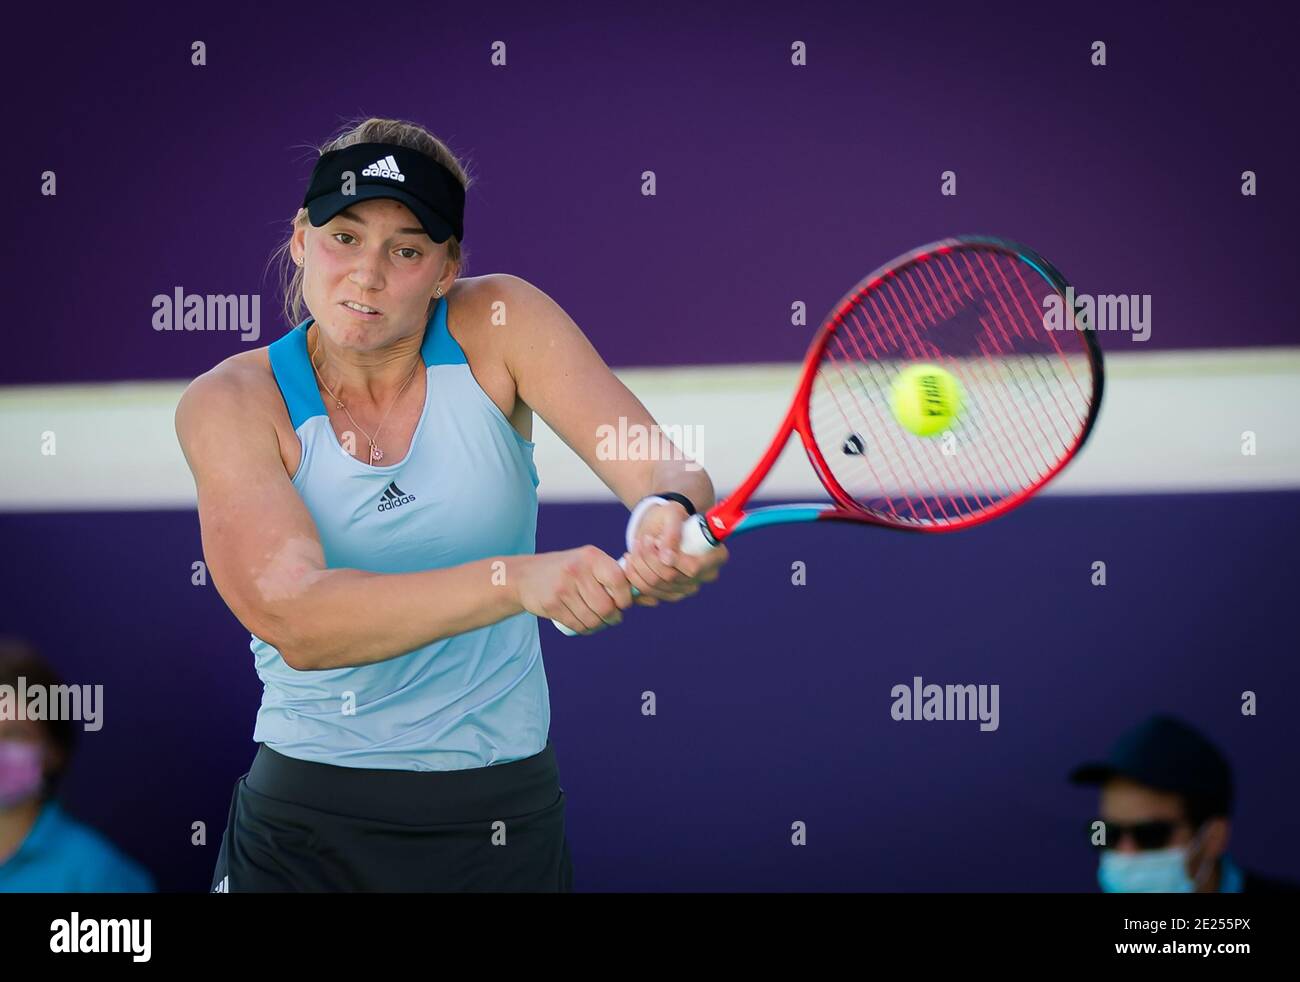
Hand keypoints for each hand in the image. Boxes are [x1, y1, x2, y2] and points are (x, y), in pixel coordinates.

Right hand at [514, 547, 634, 634]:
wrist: (527, 576)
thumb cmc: (569, 571)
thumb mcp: (592, 566)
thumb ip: (619, 581)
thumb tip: (653, 600)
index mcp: (592, 557)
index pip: (620, 581)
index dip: (625, 598)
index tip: (621, 603)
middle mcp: (578, 570)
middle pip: (607, 607)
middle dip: (612, 617)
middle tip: (610, 616)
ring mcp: (563, 587)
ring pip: (593, 619)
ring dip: (599, 625)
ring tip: (597, 619)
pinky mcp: (553, 604)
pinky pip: (578, 625)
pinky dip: (585, 629)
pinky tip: (584, 622)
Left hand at [622, 502, 728, 604]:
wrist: (664, 525)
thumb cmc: (672, 516)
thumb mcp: (672, 513)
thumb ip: (672, 534)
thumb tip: (667, 559)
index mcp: (716, 555)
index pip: (693, 568)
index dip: (671, 559)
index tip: (652, 540)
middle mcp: (705, 575)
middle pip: (671, 578)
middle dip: (648, 558)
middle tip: (641, 540)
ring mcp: (688, 588)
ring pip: (655, 586)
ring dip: (638, 566)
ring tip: (635, 547)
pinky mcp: (671, 594)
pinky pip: (648, 593)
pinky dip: (634, 577)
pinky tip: (631, 561)